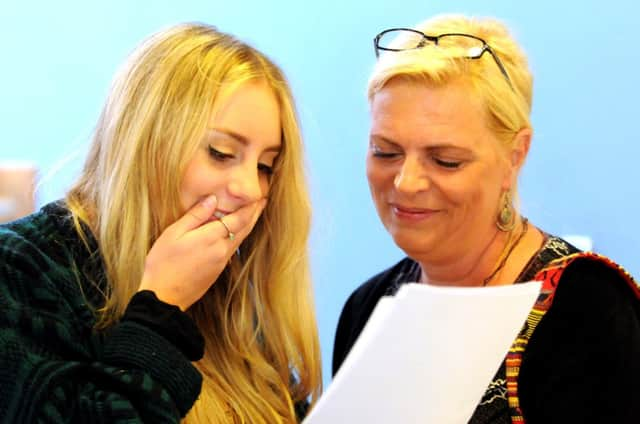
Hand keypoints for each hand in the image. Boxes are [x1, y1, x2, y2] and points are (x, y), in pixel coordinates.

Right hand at [138, 194, 265, 309]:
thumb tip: (212, 199)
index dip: (250, 206)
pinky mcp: (218, 269)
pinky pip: (233, 248)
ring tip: (255, 212)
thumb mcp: (174, 233)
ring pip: (240, 238)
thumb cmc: (163, 263)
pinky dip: (240, 235)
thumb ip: (195, 215)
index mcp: (212, 239)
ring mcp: (222, 261)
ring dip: (249, 224)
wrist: (163, 297)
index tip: (258, 195)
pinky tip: (237, 231)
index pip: (239, 219)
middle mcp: (222, 250)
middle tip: (263, 200)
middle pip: (245, 228)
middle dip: (254, 213)